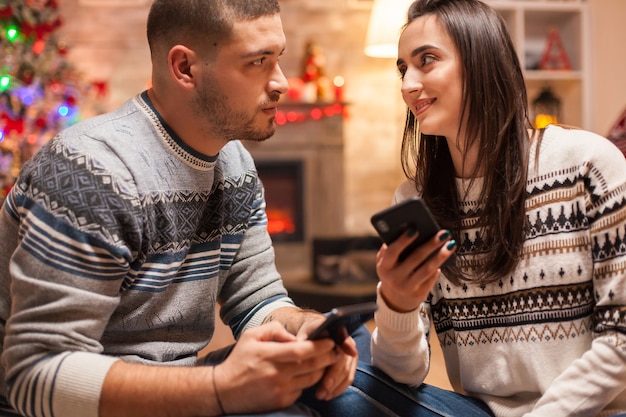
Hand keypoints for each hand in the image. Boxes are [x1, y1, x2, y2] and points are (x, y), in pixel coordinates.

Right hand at [213, 321, 338, 413]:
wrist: (224, 390)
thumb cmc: (239, 360)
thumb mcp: (251, 336)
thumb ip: (274, 330)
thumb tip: (294, 336)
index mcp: (269, 355)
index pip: (301, 350)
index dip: (320, 346)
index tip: (330, 340)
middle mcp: (276, 374)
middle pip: (312, 366)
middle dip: (328, 357)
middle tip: (336, 350)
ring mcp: (279, 390)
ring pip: (311, 379)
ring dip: (321, 370)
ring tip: (324, 361)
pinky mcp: (281, 402)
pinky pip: (301, 390)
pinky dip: (305, 382)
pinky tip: (304, 374)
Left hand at [297, 317, 358, 400]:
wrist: (316, 331)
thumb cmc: (309, 333)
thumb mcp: (305, 333)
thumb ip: (303, 340)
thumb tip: (299, 349)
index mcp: (338, 330)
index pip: (342, 342)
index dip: (340, 357)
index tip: (331, 376)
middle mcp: (348, 341)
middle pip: (344, 362)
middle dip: (333, 378)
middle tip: (322, 391)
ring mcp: (351, 353)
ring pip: (347, 372)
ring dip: (336, 387)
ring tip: (322, 396)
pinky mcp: (350, 364)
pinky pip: (348, 378)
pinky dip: (339, 388)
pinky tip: (329, 395)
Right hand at [377, 229, 454, 312]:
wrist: (395, 300)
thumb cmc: (392, 271)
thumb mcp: (386, 262)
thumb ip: (390, 248)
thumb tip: (407, 230)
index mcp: (384, 267)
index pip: (392, 252)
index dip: (402, 241)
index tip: (415, 229)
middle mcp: (394, 278)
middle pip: (415, 258)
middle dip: (431, 244)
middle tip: (443, 233)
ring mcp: (407, 288)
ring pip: (427, 269)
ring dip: (441, 256)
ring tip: (451, 244)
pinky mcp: (419, 295)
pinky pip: (431, 278)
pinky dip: (438, 266)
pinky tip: (445, 256)